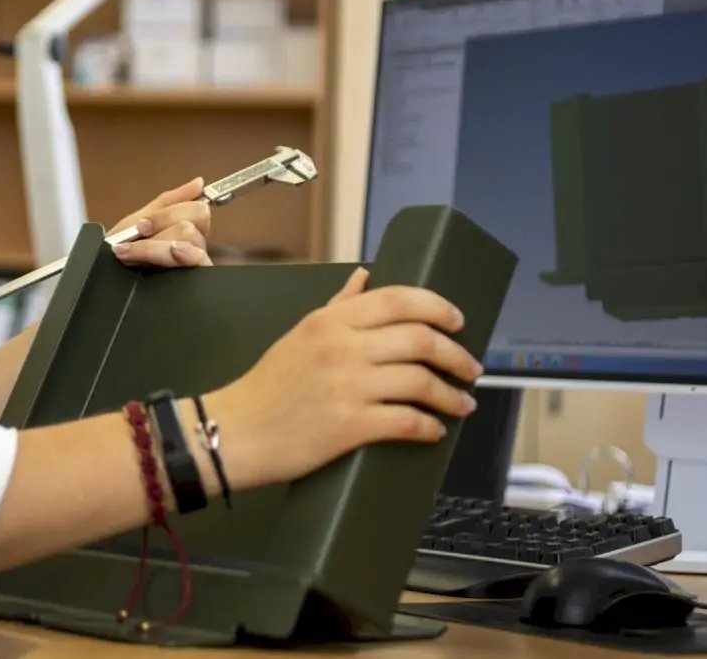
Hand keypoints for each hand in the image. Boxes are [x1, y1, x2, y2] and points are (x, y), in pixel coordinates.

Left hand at [109, 178, 211, 268]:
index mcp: (187, 227)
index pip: (198, 209)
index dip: (167, 215)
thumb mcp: (139, 221)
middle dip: (160, 226)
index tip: (141, 225)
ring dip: (155, 245)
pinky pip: (199, 260)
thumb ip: (168, 201)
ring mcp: (196, 262)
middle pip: (193, 221)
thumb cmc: (123, 248)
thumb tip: (199, 183)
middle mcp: (195, 244)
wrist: (104, 275)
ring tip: (131, 254)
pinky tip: (174, 251)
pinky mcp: (195, 280)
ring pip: (190, 238)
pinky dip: (185, 253)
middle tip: (136, 236)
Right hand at [203, 268, 481, 491]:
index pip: (399, 300)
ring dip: (451, 395)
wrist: (236, 431)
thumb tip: (366, 275)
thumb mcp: (301, 334)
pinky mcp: (350, 426)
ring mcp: (348, 386)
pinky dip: (429, 426)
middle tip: (470, 369)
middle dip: (456, 355)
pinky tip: (435, 430)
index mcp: (331, 321)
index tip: (458, 323)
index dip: (438, 308)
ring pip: (421, 382)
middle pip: (420, 340)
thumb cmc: (269, 385)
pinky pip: (407, 421)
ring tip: (462, 404)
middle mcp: (343, 347)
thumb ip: (338, 305)